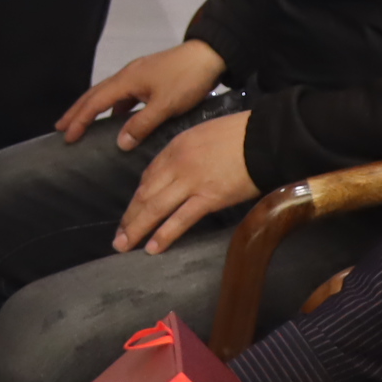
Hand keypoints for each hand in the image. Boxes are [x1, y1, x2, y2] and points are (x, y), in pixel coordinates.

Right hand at [57, 39, 226, 145]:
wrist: (210, 55)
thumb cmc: (187, 79)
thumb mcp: (165, 105)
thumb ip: (141, 124)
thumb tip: (120, 144)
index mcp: (126, 80)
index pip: (95, 103)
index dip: (80, 120)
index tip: (67, 137)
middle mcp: (127, 75)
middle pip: (95, 95)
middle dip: (77, 112)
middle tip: (61, 127)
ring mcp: (138, 75)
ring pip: (108, 94)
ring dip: (93, 108)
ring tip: (82, 123)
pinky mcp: (148, 77)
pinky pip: (122, 94)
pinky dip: (113, 107)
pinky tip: (117, 119)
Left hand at [114, 110, 257, 252]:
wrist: (264, 138)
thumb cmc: (239, 134)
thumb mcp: (203, 134)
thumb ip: (187, 152)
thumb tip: (180, 171)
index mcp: (175, 146)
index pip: (149, 175)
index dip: (137, 197)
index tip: (131, 211)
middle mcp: (177, 164)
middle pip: (145, 194)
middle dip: (129, 217)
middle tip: (117, 237)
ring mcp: (191, 182)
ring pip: (155, 208)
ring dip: (137, 229)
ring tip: (124, 246)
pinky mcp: (209, 198)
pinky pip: (180, 219)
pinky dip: (164, 234)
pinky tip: (152, 247)